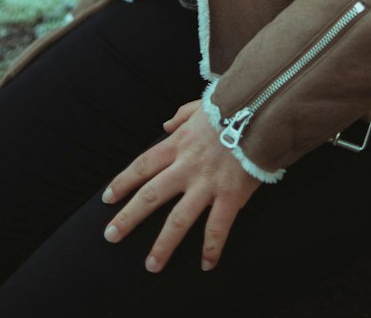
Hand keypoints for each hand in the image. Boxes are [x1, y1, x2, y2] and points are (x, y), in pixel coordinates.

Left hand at [101, 100, 260, 272]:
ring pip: (179, 219)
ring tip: (151, 265)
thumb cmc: (232, 106)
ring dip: (163, 244)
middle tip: (111, 236)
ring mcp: (207, 183)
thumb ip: (180, 116)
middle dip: (129, 217)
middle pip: (151, 195)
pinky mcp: (230, 195)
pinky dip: (212, 248)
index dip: (123, 182)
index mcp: (178, 144)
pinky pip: (217, 227)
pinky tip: (206, 264)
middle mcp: (187, 166)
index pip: (143, 165)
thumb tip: (164, 126)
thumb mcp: (200, 106)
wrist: (262, 108)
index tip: (107, 198)